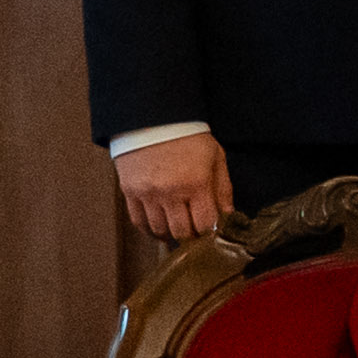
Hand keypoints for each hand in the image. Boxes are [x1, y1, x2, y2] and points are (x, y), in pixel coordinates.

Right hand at [114, 134, 234, 243]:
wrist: (154, 120)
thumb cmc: (189, 137)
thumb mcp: (216, 157)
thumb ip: (223, 189)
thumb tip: (228, 215)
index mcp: (196, 183)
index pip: (204, 224)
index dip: (209, 233)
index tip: (212, 232)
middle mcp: (170, 192)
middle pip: (181, 232)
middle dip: (191, 237)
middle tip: (196, 235)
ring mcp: (148, 194)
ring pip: (159, 230)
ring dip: (171, 236)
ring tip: (179, 233)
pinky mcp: (130, 192)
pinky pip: (138, 221)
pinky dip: (149, 230)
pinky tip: (159, 230)